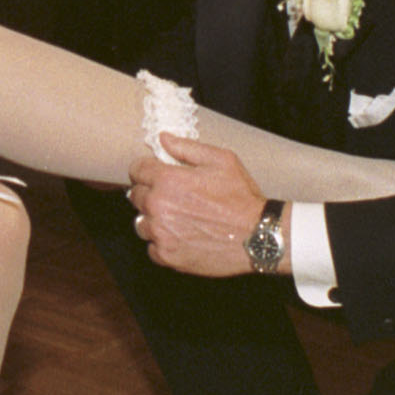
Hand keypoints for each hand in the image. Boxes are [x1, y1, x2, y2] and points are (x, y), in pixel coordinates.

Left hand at [128, 133, 269, 276]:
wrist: (258, 236)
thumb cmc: (241, 196)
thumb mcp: (221, 160)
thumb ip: (187, 148)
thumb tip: (162, 138)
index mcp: (167, 180)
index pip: (136, 170)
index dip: (147, 170)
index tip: (158, 174)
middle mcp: (158, 207)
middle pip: (135, 196)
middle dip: (150, 193)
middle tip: (173, 197)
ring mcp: (161, 234)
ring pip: (141, 223)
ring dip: (153, 219)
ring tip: (177, 218)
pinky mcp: (168, 256)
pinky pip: (152, 247)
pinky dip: (162, 242)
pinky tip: (181, 236)